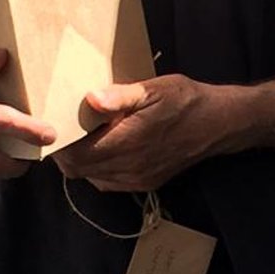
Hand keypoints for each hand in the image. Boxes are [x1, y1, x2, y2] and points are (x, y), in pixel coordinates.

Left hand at [55, 74, 231, 192]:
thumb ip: (120, 96)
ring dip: (82, 160)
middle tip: (65, 128)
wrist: (219, 124)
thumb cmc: (185, 100)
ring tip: (85, 136)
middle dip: (65, 151)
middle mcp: (130, 168)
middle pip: (77, 169)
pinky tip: (105, 148)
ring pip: (90, 177)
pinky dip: (98, 167)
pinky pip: (107, 182)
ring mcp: (137, 179)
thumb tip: (90, 100)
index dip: (58, 143)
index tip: (55, 124)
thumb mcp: (153, 89)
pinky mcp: (145, 184)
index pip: (75, 154)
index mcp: (128, 143)